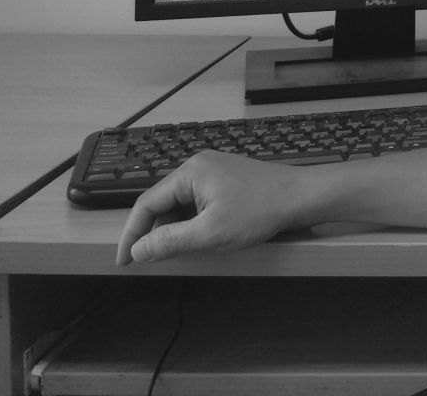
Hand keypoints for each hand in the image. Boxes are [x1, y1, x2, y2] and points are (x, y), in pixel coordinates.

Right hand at [116, 150, 313, 264]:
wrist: (302, 196)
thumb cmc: (261, 210)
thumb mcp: (210, 233)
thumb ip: (169, 242)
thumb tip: (138, 250)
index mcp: (190, 173)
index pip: (146, 204)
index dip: (132, 234)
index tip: (124, 260)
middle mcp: (199, 166)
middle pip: (162, 202)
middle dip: (155, 232)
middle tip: (152, 259)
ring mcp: (214, 171)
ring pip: (180, 203)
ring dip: (176, 227)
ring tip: (183, 249)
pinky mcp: (227, 180)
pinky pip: (198, 201)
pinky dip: (193, 220)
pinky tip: (201, 236)